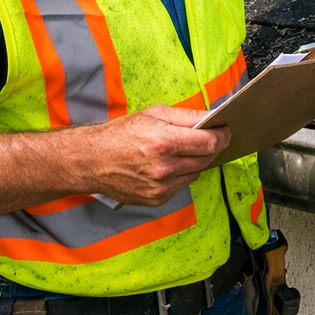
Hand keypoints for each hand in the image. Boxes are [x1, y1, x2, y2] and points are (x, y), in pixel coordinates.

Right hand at [0, 106, 232, 221]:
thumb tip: (215, 117)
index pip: (211, 143)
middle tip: (209, 137)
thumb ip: (186, 117)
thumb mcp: (153, 114)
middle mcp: (165, 168)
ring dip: (196, 162)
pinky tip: (169, 165)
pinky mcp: (155, 200)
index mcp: (165, 142)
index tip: (226, 129)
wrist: (88, 161)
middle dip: (211, 147)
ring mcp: (160, 187)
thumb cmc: (120, 133)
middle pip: (206, 159)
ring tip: (185, 150)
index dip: (223, 136)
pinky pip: (181, 185)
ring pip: (196, 173)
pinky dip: (181, 175)